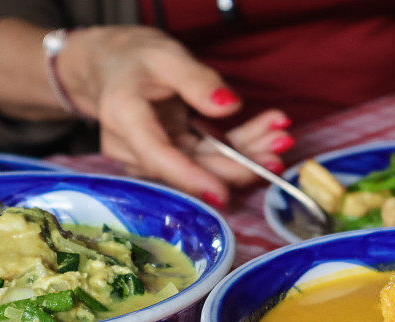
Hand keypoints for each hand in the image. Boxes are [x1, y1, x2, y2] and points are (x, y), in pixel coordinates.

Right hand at [58, 26, 292, 206]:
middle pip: (190, 166)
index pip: (157, 155)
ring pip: (205, 163)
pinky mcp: (173, 156)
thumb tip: (229, 107)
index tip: (222, 194)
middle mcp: (134, 147)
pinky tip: (269, 136)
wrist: (113, 66)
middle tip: (277, 155)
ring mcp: (153, 156)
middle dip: (237, 164)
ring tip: (281, 140)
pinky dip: (241, 147)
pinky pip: (208, 156)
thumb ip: (196, 80)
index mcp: (125, 117)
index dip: (191, 177)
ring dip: (247, 154)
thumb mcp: (166, 55)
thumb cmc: (135, 58)